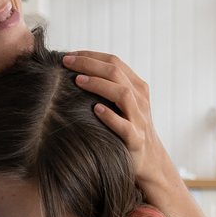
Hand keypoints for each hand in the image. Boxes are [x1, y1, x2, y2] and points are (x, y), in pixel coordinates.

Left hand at [64, 50, 181, 190]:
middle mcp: (140, 99)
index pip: (114, 62)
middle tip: (66, 62)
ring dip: (98, 85)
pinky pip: (124, 126)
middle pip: (116, 72)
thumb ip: (108, 87)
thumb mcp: (123, 104)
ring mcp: (139, 119)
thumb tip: (75, 72)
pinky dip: (110, 116)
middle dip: (89, 64)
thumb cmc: (128, 129)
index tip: (69, 55)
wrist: (150, 161)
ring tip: (77, 81)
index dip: (91, 55)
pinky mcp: (135, 140)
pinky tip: (96, 110)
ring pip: (122, 94)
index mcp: (137, 87)